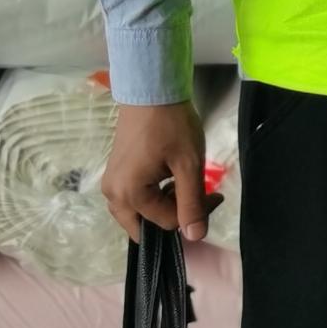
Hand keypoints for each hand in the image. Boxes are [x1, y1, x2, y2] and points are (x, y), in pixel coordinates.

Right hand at [102, 100, 218, 244]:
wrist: (151, 91)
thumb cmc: (172, 125)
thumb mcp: (188, 164)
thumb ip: (191, 202)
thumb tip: (195, 236)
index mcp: (129, 195)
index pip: (168, 223)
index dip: (196, 213)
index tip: (215, 193)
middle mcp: (113, 195)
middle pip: (146, 226)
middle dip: (174, 216)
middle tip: (197, 193)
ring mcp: (111, 184)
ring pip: (138, 215)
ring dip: (163, 207)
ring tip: (183, 183)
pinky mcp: (115, 174)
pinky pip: (133, 199)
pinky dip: (153, 197)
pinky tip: (169, 179)